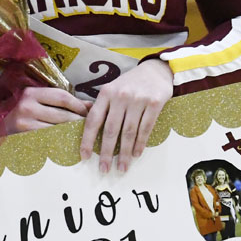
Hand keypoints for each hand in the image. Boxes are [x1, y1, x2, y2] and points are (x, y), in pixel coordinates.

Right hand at [5, 86, 90, 133]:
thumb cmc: (21, 112)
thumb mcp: (36, 101)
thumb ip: (59, 101)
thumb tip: (90, 105)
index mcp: (31, 92)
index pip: (62, 96)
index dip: (78, 104)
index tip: (88, 111)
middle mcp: (27, 106)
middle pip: (62, 114)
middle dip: (79, 120)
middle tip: (90, 125)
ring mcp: (24, 123)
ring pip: (58, 129)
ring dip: (72, 132)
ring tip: (82, 134)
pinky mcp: (24, 138)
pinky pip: (50, 139)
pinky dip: (61, 141)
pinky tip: (67, 142)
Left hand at [79, 58, 172, 173]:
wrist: (155, 70)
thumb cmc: (130, 83)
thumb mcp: (112, 88)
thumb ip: (102, 106)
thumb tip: (87, 128)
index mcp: (106, 93)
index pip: (93, 119)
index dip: (87, 139)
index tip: (84, 156)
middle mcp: (120, 96)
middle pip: (110, 129)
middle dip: (106, 152)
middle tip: (104, 169)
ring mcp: (138, 100)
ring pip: (128, 132)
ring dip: (124, 153)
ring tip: (122, 167)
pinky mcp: (154, 103)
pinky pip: (145, 128)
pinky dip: (140, 143)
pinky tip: (136, 154)